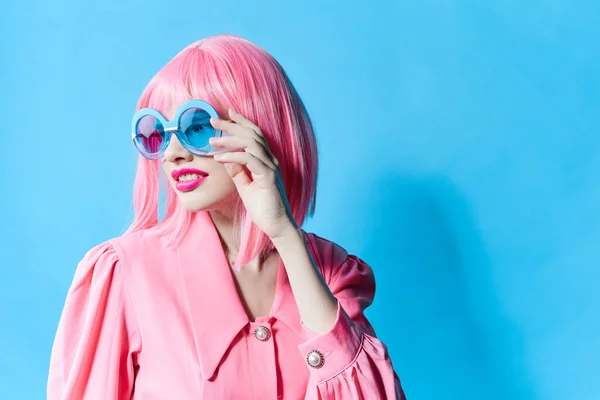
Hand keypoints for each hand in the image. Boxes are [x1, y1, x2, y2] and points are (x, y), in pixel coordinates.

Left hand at [209, 109, 295, 238]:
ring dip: (230, 140)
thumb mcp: (245, 186)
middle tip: (213, 120)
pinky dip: (233, 156)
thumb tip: (225, 157)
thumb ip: (237, 171)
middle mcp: (270, 160)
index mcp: (266, 160)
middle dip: (232, 125)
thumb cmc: (263, 208)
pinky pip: (250, 160)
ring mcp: (271, 167)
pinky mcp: (269, 177)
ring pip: (251, 143)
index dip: (241, 122)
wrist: (276, 226)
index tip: (227, 113)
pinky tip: (220, 157)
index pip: (254, 135)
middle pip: (252, 134)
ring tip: (212, 140)